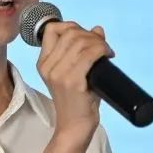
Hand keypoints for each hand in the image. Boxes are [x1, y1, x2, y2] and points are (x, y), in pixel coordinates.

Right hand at [36, 21, 114, 145]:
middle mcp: (48, 66)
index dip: (72, 26)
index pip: (52, 29)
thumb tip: (97, 29)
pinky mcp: (73, 82)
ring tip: (107, 52)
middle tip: (102, 47)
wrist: (75, 126)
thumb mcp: (74, 72)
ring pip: (82, 41)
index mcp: (43, 63)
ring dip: (99, 42)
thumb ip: (82, 50)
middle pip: (71, 33)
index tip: (86, 37)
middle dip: (90, 35)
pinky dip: (102, 50)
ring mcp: (59, 74)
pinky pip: (90, 54)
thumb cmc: (78, 100)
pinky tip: (108, 56)